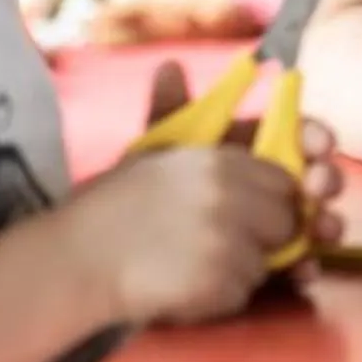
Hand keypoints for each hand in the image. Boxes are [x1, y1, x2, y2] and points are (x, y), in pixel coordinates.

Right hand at [66, 123, 344, 325]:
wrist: (73, 259)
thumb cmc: (112, 206)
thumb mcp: (147, 151)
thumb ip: (173, 111)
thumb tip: (171, 65)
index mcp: (219, 160)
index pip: (286, 179)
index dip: (282, 196)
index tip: (273, 208)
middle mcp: (228, 197)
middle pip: (288, 222)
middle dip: (267, 235)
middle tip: (220, 238)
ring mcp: (225, 242)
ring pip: (266, 263)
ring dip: (240, 268)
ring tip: (193, 257)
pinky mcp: (216, 284)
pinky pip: (243, 294)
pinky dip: (221, 296)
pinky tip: (186, 283)